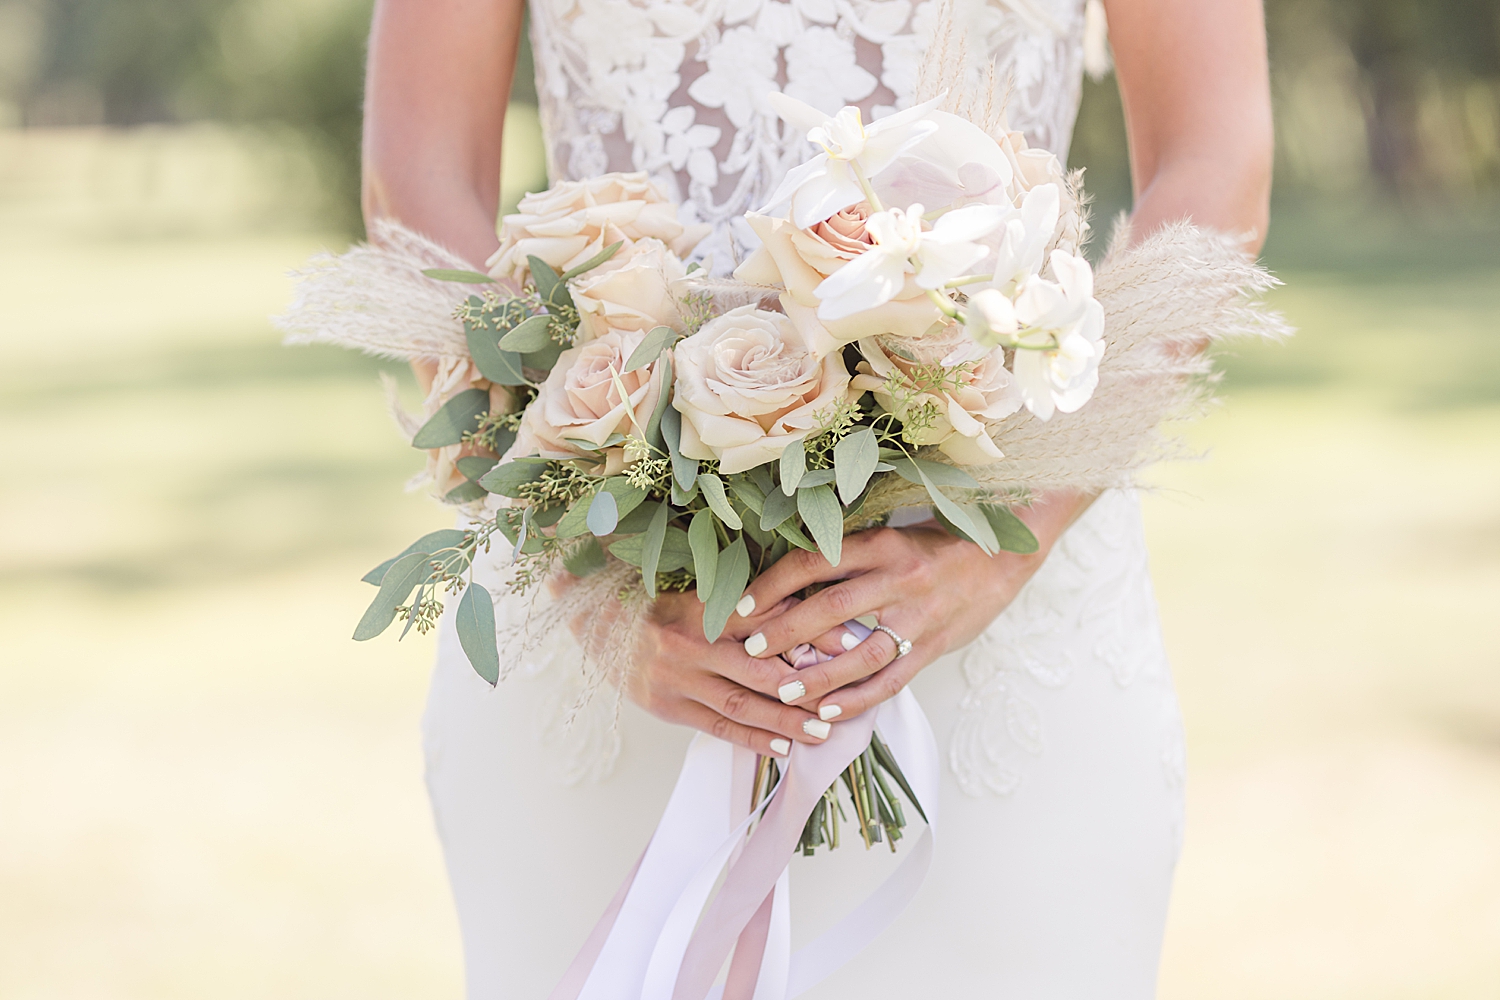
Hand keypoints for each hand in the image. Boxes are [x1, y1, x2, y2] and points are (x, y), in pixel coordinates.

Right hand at [554, 577, 831, 757]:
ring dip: (784, 721)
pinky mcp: (666, 705)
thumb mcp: (697, 589)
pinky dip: (751, 738)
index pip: (768, 619)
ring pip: (740, 704)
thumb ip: (744, 601)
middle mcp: (692, 643)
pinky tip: (782, 748)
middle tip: (845, 698)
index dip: (811, 630)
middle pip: (759, 670)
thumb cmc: (652, 599)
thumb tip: (803, 610)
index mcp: (704, 606)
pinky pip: (716, 726)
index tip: (851, 639)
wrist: (589, 618)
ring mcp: (677, 679)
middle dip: (805, 688)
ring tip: (822, 733)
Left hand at [737, 493, 1090, 721]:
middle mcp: (898, 578)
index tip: (742, 603)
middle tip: (749, 649)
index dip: (774, 584)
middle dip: (786, 630)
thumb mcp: (889, 537)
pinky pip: (890, 680)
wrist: (1001, 559)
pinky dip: (856, 700)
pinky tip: (827, 713)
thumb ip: (846, 557)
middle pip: (831, 606)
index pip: (815, 562)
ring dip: (818, 676)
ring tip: (782, 692)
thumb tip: (784, 578)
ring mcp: (917, 617)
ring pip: (860, 652)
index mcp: (881, 544)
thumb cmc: (934, 546)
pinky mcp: (930, 648)